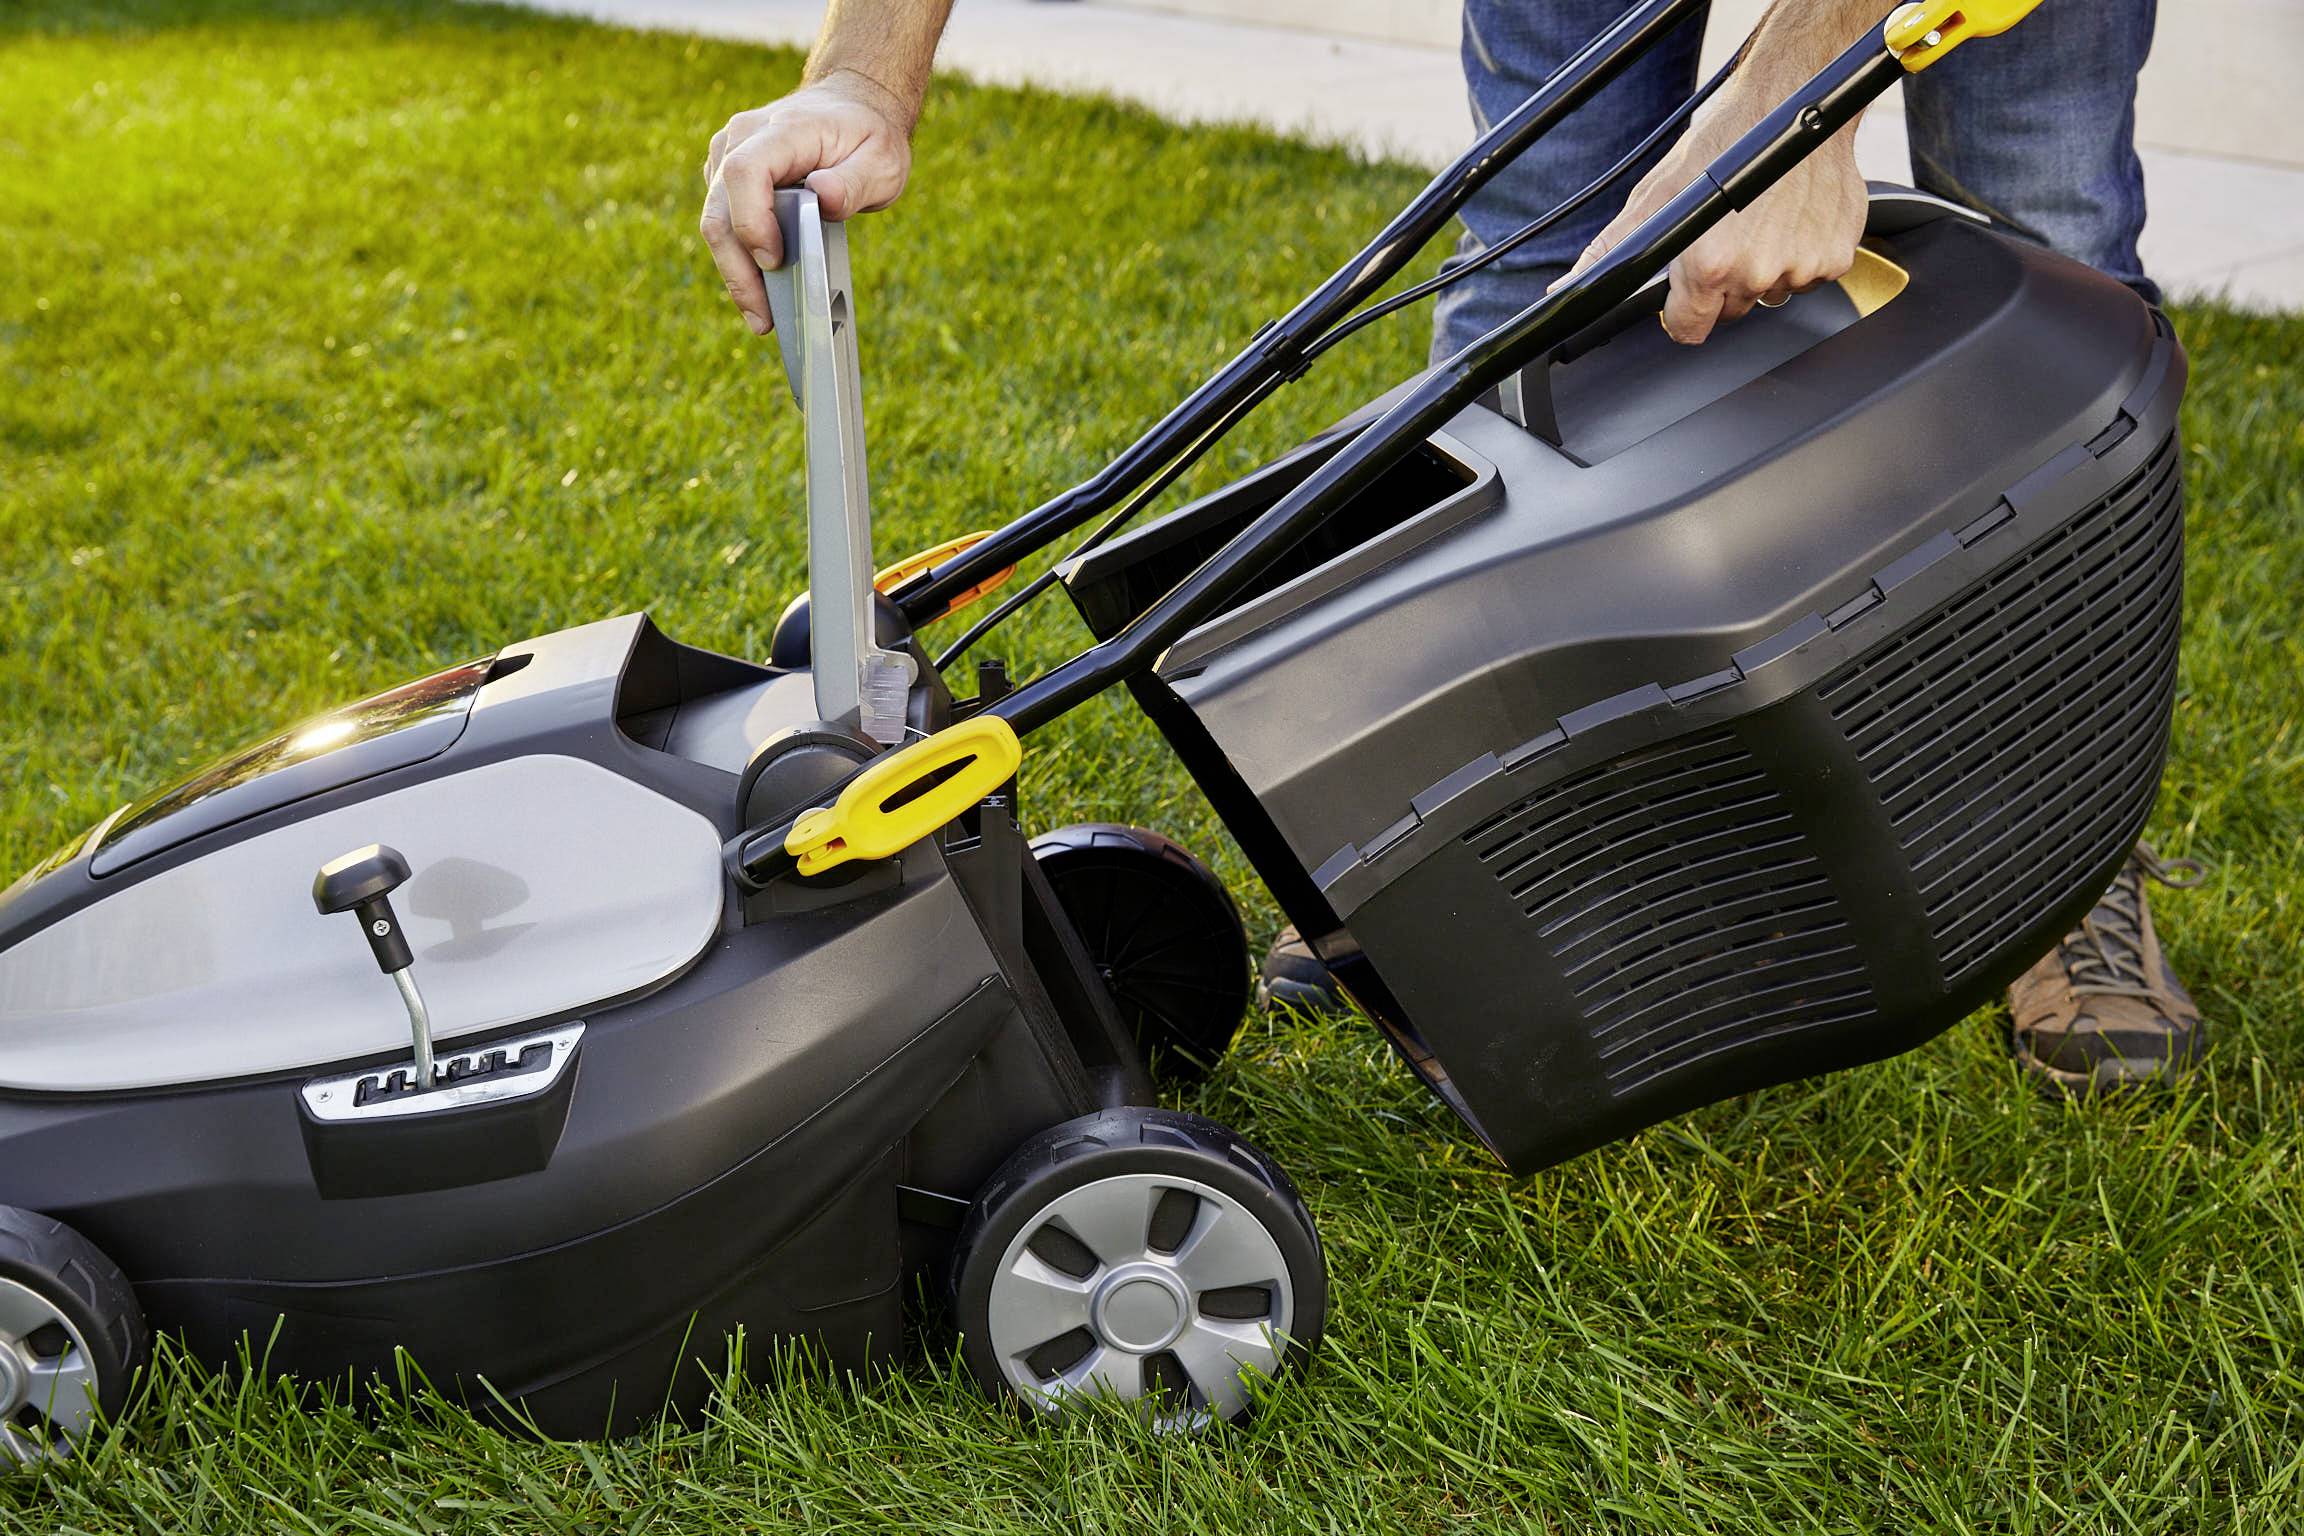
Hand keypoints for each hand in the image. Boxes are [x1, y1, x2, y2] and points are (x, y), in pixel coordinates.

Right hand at [700, 71, 915, 334]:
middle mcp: (743, 138)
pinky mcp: (725, 177)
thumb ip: (854, 181)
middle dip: (738, 269)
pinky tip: (761, 292)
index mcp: (783, 130)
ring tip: (761, 317)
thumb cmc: (868, 137)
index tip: (774, 260)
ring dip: (734, 273)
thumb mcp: (882, 160)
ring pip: (715, 221)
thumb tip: (822, 196)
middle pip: (720, 209)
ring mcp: (728, 156)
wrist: (851, 106)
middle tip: (763, 318)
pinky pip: (723, 223)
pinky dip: (738, 259)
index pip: (745, 171)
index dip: (752, 220)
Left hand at [1558, 78, 1866, 344]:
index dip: (1682, 311)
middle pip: (1730, 311)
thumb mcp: (1658, 195)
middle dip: (1723, 284)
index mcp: (1710, 266)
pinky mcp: (1835, 255)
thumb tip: (1571, 285)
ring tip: (1759, 219)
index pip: (1689, 330)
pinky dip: (1801, 254)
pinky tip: (1790, 217)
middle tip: (1725, 236)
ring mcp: (1800, 266)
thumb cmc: (1726, 141)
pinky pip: (1811, 276)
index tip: (1686, 291)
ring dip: (1764, 268)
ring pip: (1771, 294)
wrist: (1794, 101)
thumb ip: (1615, 247)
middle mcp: (1756, 272)